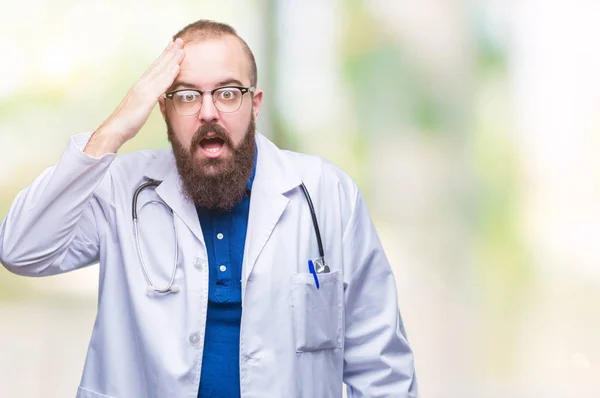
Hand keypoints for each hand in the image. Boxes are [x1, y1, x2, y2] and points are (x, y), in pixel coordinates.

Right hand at [84, 39, 184, 155]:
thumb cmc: (127, 122)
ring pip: (160, 71)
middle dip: (169, 52)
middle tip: (179, 41)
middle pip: (158, 65)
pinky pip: (160, 84)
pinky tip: (177, 66)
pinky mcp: (146, 98)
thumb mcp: (141, 108)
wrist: (115, 129)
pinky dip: (169, 74)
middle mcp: (141, 84)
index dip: (164, 57)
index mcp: (140, 86)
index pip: (154, 68)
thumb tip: (157, 97)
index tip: (172, 48)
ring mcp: (143, 90)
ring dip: (172, 59)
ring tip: (181, 48)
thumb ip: (149, 100)